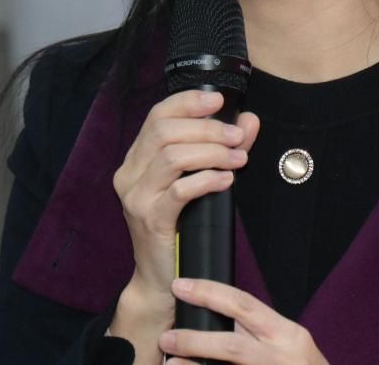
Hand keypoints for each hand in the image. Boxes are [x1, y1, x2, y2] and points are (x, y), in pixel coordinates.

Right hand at [107, 91, 259, 352]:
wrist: (162, 278)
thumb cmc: (182, 226)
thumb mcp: (201, 180)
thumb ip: (224, 147)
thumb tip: (248, 120)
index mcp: (137, 159)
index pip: (157, 115)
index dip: (188, 101)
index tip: (218, 100)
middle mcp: (130, 174)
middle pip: (165, 131)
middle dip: (207, 128)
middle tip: (237, 136)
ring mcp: (136, 197)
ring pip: (172, 157)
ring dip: (211, 152)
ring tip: (238, 158)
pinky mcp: (150, 220)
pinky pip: (179, 191)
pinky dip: (206, 180)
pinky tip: (226, 179)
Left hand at [159, 278, 328, 363]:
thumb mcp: (292, 345)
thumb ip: (262, 333)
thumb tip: (221, 318)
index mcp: (287, 335)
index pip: (244, 304)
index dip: (209, 293)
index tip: (181, 286)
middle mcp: (279, 356)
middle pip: (230, 344)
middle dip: (193, 338)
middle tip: (166, 337)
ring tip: (171, 363)